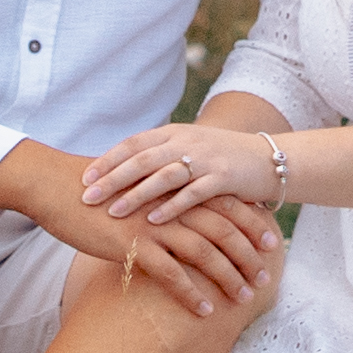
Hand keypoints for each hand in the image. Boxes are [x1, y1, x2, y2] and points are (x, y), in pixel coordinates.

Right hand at [44, 177, 278, 317]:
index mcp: (175, 187)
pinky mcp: (134, 244)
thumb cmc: (96, 190)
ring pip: (205, 252)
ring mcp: (154, 223)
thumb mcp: (137, 187)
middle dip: (249, 254)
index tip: (271, 243)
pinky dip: (192, 293)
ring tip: (245, 297)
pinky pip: (172, 273)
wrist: (58, 187)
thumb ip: (163, 198)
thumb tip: (179, 213)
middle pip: (224, 229)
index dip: (251, 224)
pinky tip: (205, 311)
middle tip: (266, 276)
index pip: (225, 204)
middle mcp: (171, 203)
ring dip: (229, 277)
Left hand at [85, 117, 284, 226]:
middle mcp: (187, 142)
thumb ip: (161, 156)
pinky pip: (193, 193)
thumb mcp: (189, 149)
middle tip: (86, 196)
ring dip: (135, 194)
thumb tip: (124, 171)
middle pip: (141, 159)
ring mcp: (205, 159)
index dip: (107, 159)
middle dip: (112, 178)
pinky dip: (171, 207)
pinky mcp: (224, 178)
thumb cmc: (223, 159)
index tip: (83, 177)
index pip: (133, 143)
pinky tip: (153, 220)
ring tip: (112, 211)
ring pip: (163, 175)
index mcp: (175, 133)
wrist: (269, 159)